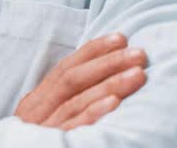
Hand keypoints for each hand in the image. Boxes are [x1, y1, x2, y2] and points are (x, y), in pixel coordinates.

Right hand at [14, 33, 147, 129]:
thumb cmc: (38, 141)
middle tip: (139, 54)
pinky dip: (93, 113)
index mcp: (36, 101)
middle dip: (108, 63)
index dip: (93, 51)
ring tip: (138, 74)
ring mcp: (44, 129)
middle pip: (72, 80)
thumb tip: (98, 75)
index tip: (120, 38)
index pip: (65, 68)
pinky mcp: (52, 145)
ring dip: (110, 84)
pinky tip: (113, 103)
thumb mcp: (44, 118)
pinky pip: (74, 127)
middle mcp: (37, 112)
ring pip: (76, 101)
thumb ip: (63, 100)